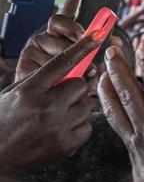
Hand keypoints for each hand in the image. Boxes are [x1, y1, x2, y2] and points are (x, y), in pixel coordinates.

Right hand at [0, 27, 99, 180]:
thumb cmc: (6, 118)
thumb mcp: (16, 93)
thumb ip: (42, 79)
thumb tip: (75, 67)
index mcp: (29, 90)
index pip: (61, 64)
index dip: (81, 49)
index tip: (96, 36)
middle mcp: (46, 108)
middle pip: (80, 85)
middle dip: (74, 86)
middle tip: (61, 93)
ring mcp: (58, 128)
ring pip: (86, 105)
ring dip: (76, 106)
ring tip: (57, 113)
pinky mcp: (68, 145)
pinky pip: (87, 126)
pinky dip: (78, 125)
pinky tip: (60, 128)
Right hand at [98, 44, 143, 181]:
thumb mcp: (143, 174)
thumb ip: (140, 154)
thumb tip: (136, 146)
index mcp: (137, 143)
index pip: (116, 111)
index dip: (106, 90)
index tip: (98, 73)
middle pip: (131, 96)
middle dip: (120, 70)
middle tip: (112, 49)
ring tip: (143, 49)